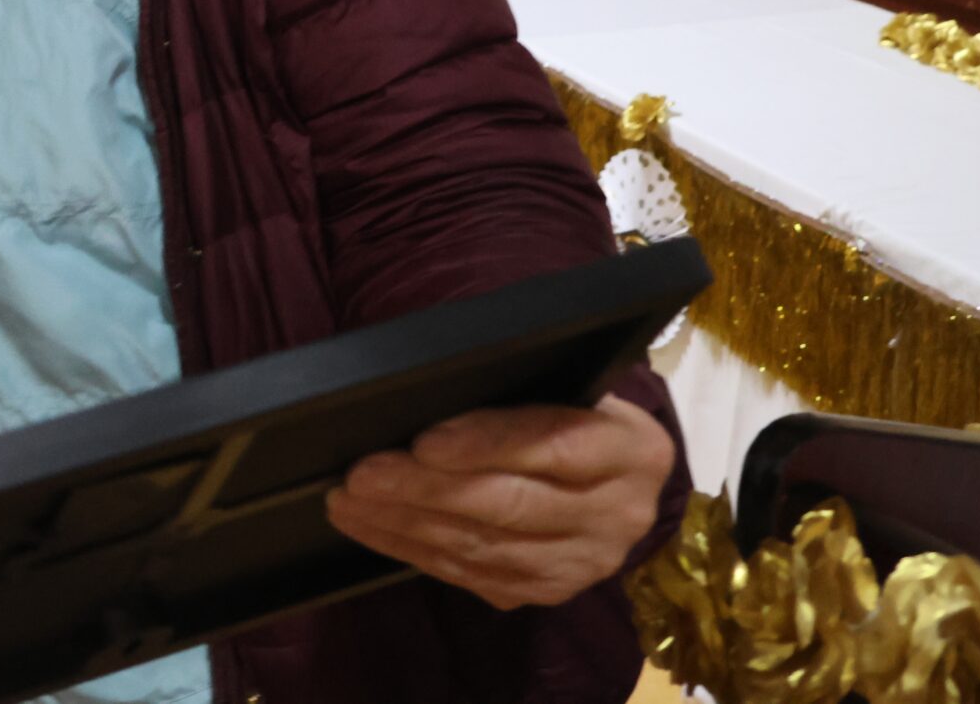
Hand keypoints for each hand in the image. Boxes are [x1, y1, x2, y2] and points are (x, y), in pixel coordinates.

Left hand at [324, 394, 674, 610]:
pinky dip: (414, 551)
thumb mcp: (566, 388)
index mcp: (631, 448)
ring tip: (348, 501)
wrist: (620, 483)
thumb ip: (513, 393)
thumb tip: (418, 395)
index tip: (423, 443)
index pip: (555, 445)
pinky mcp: (550, 591)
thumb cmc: (575, 415)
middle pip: (511, 504)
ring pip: (485, 546)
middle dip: (425, 490)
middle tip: (361, 474)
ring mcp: (585, 562)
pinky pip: (473, 575)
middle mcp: (619, 513)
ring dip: (405, 524)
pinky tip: (372, 528)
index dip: (486, 444)